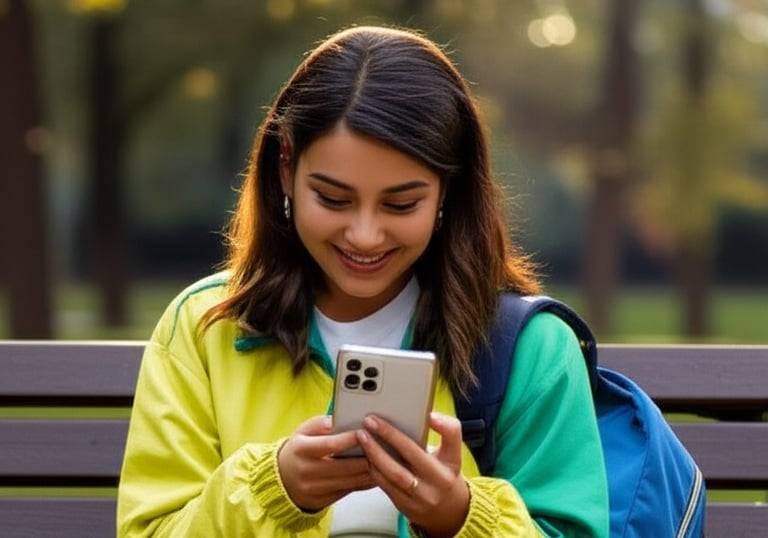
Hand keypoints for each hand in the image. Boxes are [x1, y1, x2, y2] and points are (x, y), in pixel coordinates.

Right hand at [277, 415, 375, 510]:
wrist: (283, 479)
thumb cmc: (299, 450)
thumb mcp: (303, 431)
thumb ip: (321, 423)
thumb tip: (339, 419)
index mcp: (301, 450)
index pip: (329, 445)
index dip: (349, 439)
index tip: (364, 432)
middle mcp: (307, 471)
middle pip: (344, 467)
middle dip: (366, 456)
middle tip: (382, 447)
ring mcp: (315, 489)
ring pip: (350, 481)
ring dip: (370, 471)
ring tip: (385, 459)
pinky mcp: (324, 501)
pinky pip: (350, 491)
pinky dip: (365, 482)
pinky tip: (376, 473)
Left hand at [356, 412, 469, 536]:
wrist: (446, 511)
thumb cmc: (443, 474)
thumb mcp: (450, 454)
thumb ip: (440, 434)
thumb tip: (426, 415)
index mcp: (451, 461)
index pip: (452, 438)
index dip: (443, 425)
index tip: (429, 415)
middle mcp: (438, 479)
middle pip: (412, 454)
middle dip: (389, 435)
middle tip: (371, 421)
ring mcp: (422, 496)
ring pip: (394, 473)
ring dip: (375, 453)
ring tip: (363, 437)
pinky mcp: (406, 506)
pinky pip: (386, 486)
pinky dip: (374, 469)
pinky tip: (366, 456)